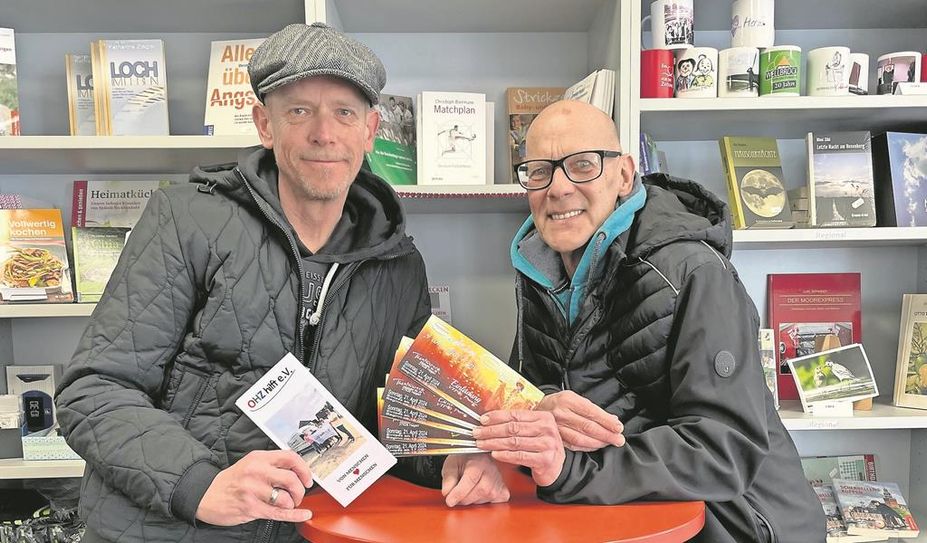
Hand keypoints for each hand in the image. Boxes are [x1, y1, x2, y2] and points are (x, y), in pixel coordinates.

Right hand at [195, 450, 312, 525]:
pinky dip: (295, 515)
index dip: (304, 469)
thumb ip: (271, 464)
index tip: (308, 478)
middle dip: (300, 490)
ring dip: (291, 504)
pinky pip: (279, 513)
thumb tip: (297, 470)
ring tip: (287, 504)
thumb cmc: (231, 481)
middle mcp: (256, 472)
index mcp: (258, 458)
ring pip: (286, 498)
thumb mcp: (250, 463)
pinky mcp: (251, 508)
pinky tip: (303, 514)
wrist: (206, 495)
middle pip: (291, 479)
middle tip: (298, 495)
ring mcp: (253, 491)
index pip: (290, 457)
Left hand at [441, 453, 509, 506]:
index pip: (471, 480)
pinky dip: (483, 503)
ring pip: (484, 500)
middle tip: (455, 496)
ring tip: (467, 491)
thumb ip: (448, 478)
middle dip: (463, 498)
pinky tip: (477, 496)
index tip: (449, 501)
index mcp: (479, 461)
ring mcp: (499, 482)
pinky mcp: (503, 492)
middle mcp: (492, 471)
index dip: (459, 493)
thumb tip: (447, 493)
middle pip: (479, 492)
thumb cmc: (464, 461)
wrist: (476, 458)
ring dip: (472, 501)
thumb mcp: (451, 465)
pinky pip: (493, 504)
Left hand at [473, 410, 564, 486]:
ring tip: (481, 444)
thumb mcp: (534, 431)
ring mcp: (547, 444)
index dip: (497, 416)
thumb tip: (490, 419)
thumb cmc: (541, 447)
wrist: (556, 468)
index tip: (483, 419)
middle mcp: (547, 429)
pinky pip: (520, 456)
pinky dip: (505, 455)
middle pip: (513, 428)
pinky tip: (494, 454)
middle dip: (491, 430)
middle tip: (477, 432)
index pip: (516, 414)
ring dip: (494, 443)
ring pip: (514, 442)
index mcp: (543, 417)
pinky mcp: (545, 460)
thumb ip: (518, 424)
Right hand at [538, 391, 624, 451]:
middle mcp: (561, 413)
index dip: (606, 421)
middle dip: (606, 434)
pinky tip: (596, 446)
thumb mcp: (574, 398)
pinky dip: (587, 447)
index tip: (618, 427)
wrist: (536, 409)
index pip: (591, 412)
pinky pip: (574, 445)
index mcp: (568, 400)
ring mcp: (556, 427)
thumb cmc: (558, 403)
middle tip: (619, 439)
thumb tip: (612, 420)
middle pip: (588, 427)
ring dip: (598, 443)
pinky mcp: (555, 438)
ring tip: (609, 443)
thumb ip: (592, 409)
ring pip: (581, 439)